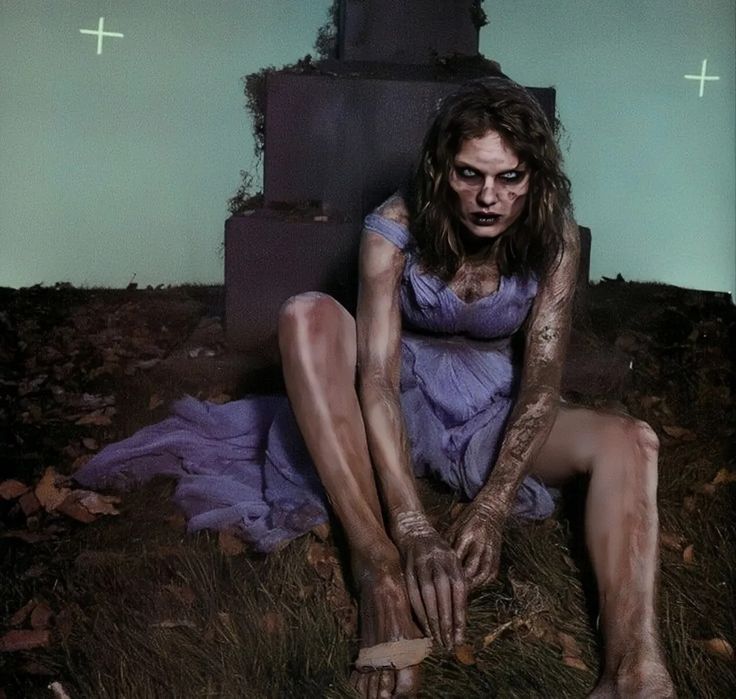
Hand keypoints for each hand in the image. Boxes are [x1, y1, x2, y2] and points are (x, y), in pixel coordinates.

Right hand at [393, 511, 465, 649]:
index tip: (461, 636)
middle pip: (443, 596)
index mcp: (452, 561)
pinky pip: (412, 594)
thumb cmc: (436, 550)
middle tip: (448, 644)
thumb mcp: (451, 559)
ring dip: (431, 621)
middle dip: (446, 623)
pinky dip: (417, 611)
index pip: (459, 592)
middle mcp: (438, 562)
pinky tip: (422, 625)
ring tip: (436, 639)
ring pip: (427, 597)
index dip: (460, 615)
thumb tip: (461, 612)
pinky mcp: (406, 569)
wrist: (413, 529)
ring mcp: (421, 565)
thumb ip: (456, 581)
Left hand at [447, 499, 505, 591]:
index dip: (447, 573)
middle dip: (459, 584)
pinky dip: (481, 584)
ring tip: (460, 596)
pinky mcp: (497, 557)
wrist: (491, 511)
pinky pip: (490, 576)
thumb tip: (436, 563)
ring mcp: (491, 551)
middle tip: (448, 594)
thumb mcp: (453, 528)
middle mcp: (480, 544)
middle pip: (469, 570)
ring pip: (481, 576)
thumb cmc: (467, 519)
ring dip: (471, 587)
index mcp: (466, 535)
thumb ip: (446, 545)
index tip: (438, 584)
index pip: (455, 559)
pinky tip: (473, 589)